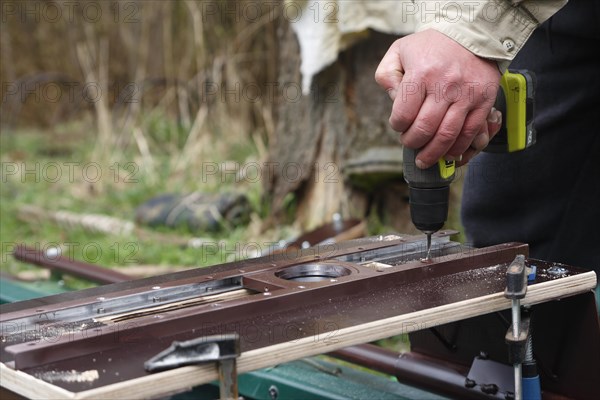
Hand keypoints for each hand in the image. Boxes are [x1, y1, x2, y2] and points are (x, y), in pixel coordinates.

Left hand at [375, 29, 501, 167]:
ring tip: (425, 159)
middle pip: (424, 129)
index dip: (397, 126)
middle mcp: (445, 85)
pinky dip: (457, 148)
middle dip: (413, 142)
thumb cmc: (431, 45)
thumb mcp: (399, 51)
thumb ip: (387, 76)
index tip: (398, 125)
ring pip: (447, 135)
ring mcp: (466, 95)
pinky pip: (470, 133)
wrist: (471, 33)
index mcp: (421, 73)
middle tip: (410, 143)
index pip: (403, 114)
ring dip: (433, 153)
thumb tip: (393, 102)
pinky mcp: (484, 101)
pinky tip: (448, 153)